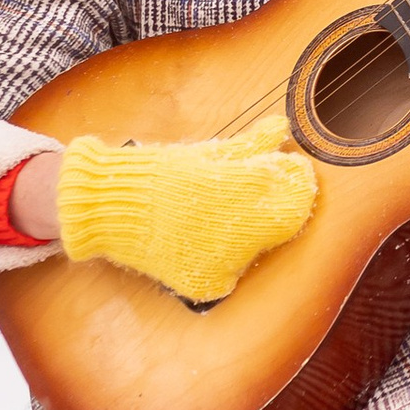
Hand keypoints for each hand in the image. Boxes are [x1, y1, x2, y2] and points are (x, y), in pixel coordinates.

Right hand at [54, 118, 320, 303]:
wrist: (111, 208)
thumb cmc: (160, 175)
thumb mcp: (206, 154)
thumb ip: (250, 144)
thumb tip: (282, 127)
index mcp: (240, 187)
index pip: (294, 189)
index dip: (299, 179)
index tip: (293, 170)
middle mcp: (238, 226)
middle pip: (286, 220)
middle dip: (281, 204)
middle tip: (264, 193)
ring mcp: (224, 259)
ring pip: (260, 247)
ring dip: (251, 231)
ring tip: (220, 215)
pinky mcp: (208, 283)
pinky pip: (232, 273)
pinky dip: (225, 259)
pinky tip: (204, 241)